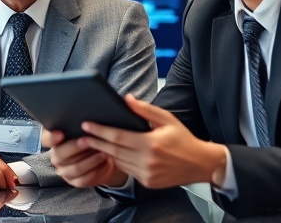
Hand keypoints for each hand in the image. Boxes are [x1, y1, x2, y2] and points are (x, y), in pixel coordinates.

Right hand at [45, 129, 127, 187]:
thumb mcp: (85, 129)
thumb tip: (87, 118)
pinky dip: (96, 171)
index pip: (46, 139)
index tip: (60, 133)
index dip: (52, 137)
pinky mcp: (74, 181)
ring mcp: (64, 170)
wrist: (101, 158)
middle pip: (61, 154)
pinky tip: (105, 163)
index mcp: (55, 141)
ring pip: (75, 167)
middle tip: (89, 141)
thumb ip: (81, 124)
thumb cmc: (92, 138)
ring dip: (91, 160)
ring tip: (103, 152)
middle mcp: (56, 156)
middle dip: (76, 147)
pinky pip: (84, 179)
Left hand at [76, 95, 226, 188]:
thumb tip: (126, 99)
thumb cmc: (182, 138)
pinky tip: (111, 153)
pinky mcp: (147, 182)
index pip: (117, 136)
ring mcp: (146, 173)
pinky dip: (118, 161)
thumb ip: (145, 110)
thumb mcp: (167, 119)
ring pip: (118, 161)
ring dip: (105, 152)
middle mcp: (147, 161)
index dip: (100, 130)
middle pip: (113, 150)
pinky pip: (127, 170)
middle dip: (95, 142)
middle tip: (81, 136)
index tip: (86, 124)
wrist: (199, 163)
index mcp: (151, 143)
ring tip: (91, 143)